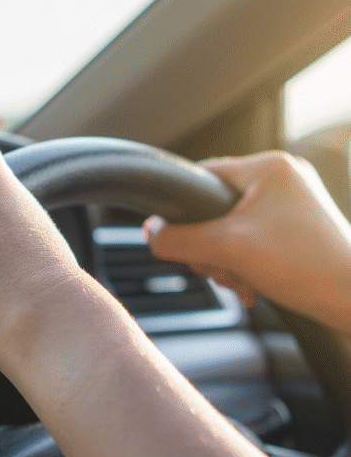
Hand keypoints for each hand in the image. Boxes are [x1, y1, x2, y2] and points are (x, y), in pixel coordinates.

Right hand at [144, 152, 350, 333]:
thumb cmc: (306, 266)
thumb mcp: (228, 250)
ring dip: (226, 264)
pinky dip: (244, 268)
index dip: (182, 213)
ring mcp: (291, 206)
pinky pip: (251, 245)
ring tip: (244, 283)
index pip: (201, 178)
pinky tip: (252, 288)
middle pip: (212, 211)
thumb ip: (180, 239)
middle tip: (223, 269)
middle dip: (209, 249)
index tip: (178, 242)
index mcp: (267, 168)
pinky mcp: (296, 232)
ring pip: (229, 233)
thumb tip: (149, 233)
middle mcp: (281, 180)